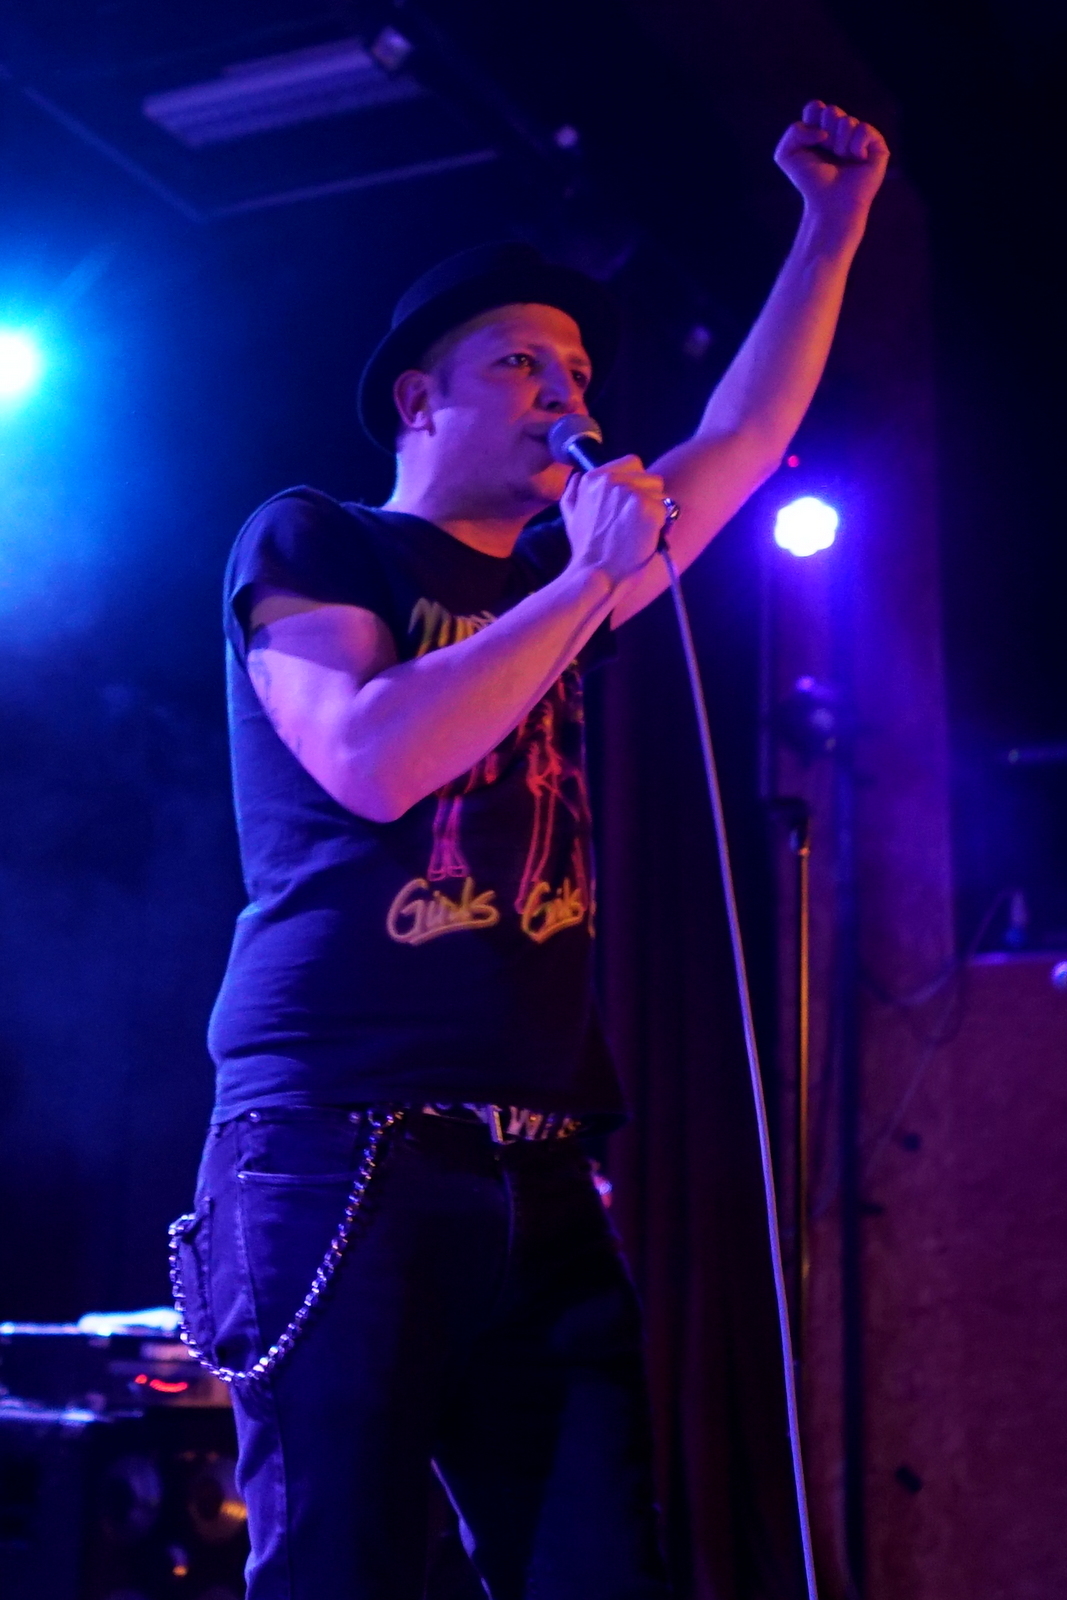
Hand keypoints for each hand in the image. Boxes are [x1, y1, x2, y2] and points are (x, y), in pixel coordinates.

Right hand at [560, 456, 666, 589]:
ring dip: (656, 509)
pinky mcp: (648, 507)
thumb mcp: (570, 516)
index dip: (636, 482)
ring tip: (640, 530)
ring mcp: (632, 492)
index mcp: (594, 477)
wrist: (597, 575)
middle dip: (648, 496)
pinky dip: (662, 524)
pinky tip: (647, 537)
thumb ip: (574, 491)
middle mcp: (613, 479)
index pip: (632, 462)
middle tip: (635, 521)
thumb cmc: (585, 550)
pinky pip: (667, 509)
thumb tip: (578, 475)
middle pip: (649, 477)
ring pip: (660, 492)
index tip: (630, 504)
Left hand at [775, 101, 889, 229]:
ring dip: (838, 145)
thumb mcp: (786, 155)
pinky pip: (863, 129)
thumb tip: (824, 131)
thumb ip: (794, 131)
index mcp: (823, 128)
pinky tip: (857, 160)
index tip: (811, 145)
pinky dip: (856, 147)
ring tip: (842, 161)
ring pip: (846, 121)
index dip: (810, 124)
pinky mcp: (877, 145)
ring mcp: (860, 137)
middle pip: (831, 111)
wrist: (829, 204)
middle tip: (828, 155)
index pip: (816, 107)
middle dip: (824, 135)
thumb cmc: (810, 182)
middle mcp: (843, 130)